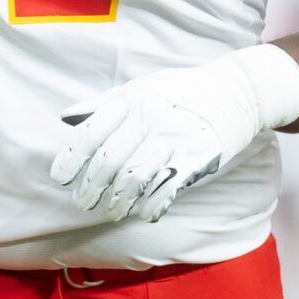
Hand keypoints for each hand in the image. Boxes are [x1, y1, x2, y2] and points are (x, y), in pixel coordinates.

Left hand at [52, 51, 283, 222]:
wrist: (236, 90)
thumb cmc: (182, 90)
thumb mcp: (141, 86)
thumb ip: (102, 103)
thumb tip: (65, 117)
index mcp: (132, 100)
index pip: (92, 133)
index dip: (72, 159)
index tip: (61, 179)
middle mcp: (151, 118)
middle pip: (110, 161)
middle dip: (92, 188)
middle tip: (84, 203)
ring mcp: (174, 138)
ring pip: (134, 179)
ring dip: (118, 202)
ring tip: (112, 211)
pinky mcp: (196, 157)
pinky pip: (166, 188)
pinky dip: (151, 205)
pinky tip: (143, 212)